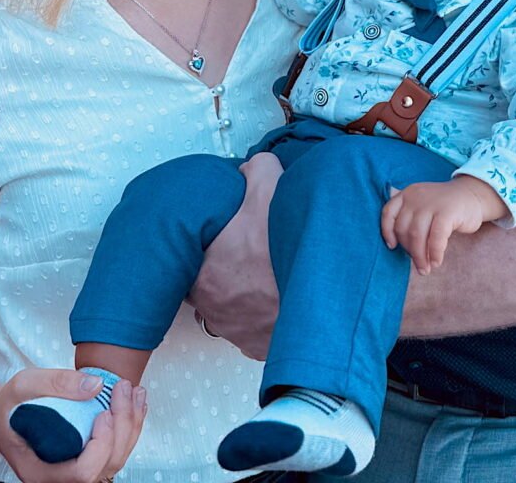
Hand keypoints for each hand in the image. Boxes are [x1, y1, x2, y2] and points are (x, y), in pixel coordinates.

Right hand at [0, 368, 145, 482]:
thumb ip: (56, 383)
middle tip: (123, 387)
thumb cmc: (9, 406)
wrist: (2, 417)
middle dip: (123, 425)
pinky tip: (135, 401)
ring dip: (132, 424)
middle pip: (105, 466)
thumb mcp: (23, 385)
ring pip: (115, 459)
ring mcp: (74, 469)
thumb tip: (96, 385)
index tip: (102, 412)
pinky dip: (129, 425)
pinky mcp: (86, 456)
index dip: (100, 445)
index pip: (81, 474)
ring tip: (135, 391)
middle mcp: (59, 478)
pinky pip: (114, 449)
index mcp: (40, 471)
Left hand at [189, 151, 281, 359]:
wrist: (326, 293)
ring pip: (229, 309)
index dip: (205, 244)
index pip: (188, 261)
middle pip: (208, 286)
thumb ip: (256, 169)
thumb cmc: (287, 244)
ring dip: (241, 295)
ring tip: (263, 275)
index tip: (220, 235)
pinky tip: (276, 298)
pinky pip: (252, 330)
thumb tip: (251, 168)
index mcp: (203, 275)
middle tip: (244, 253)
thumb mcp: (270, 187)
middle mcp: (213, 310)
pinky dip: (261, 316)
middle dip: (222, 271)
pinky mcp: (260, 347)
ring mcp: (236, 332)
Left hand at [381, 177, 507, 274]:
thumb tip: (396, 246)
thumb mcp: (422, 205)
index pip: (388, 213)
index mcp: (407, 194)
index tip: (392, 247)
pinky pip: (436, 237)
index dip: (387, 231)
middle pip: (403, 228)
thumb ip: (409, 218)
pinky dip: (434, 253)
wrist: (472, 195)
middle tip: (418, 264)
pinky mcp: (447, 212)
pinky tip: (436, 262)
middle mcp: (416, 196)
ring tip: (425, 269)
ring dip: (419, 256)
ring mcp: (432, 203)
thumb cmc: (444, 207)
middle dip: (409, 250)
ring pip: (417, 235)